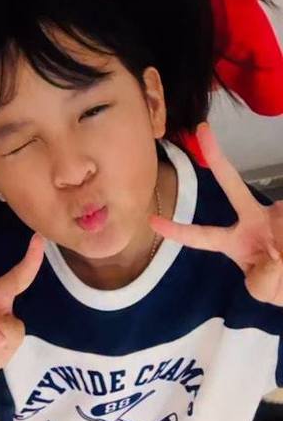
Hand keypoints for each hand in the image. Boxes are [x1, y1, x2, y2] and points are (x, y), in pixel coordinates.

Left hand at [151, 123, 282, 305]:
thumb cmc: (282, 284)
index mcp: (236, 242)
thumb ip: (261, 283)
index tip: (151, 221)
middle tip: (202, 129)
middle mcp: (252, 221)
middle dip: (216, 158)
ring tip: (281, 264)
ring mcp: (277, 215)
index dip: (178, 230)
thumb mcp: (266, 292)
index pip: (202, 237)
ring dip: (281, 262)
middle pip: (232, 186)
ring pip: (278, 228)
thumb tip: (272, 256)